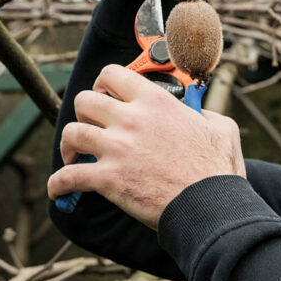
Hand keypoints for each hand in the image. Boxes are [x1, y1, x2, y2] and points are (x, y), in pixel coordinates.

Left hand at [47, 65, 245, 227]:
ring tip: (75, 156)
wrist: (209, 205)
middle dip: (84, 113)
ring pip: (71, 134)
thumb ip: (204, 114)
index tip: (107, 95)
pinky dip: (57, 184)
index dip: (104, 83)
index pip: (113, 74)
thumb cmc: (218, 171)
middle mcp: (132, 120)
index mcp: (156, 103)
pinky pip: (67, 176)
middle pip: (84, 101)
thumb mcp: (222, 129)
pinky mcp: (108, 179)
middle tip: (92, 127)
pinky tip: (59, 189)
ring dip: (69, 145)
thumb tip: (197, 114)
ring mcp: (117, 149)